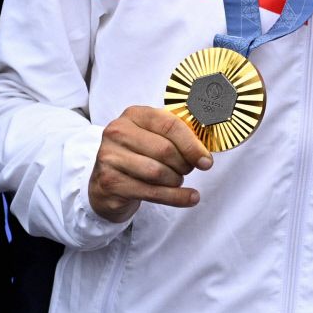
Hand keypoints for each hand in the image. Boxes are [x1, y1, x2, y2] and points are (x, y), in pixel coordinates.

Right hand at [88, 104, 212, 221]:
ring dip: (176, 180)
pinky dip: (176, 197)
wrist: (106, 182)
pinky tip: (190, 198)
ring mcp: (110, 157)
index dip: (192, 144)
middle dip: (184, 164)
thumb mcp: (154, 137)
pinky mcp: (110, 182)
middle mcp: (118, 132)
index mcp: (134, 115)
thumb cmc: (138, 155)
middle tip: (187, 170)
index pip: (170, 125)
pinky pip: (152, 192)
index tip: (206, 160)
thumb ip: (177, 136)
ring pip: (157, 172)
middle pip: (165, 150)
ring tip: (177, 180)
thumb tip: (205, 153)